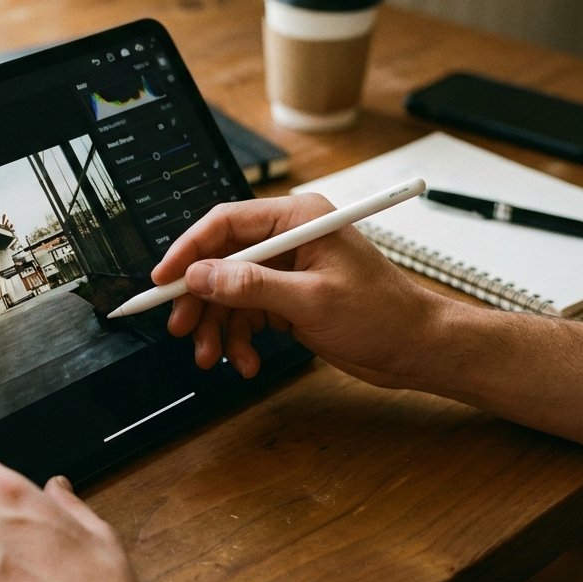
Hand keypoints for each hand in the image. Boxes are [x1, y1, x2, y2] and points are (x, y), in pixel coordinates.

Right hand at [151, 193, 452, 389]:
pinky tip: (247, 362)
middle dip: (199, 298)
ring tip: (214, 357)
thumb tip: (201, 276)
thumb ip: (251, 286)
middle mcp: (288, 240)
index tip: (164, 280)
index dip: (189, 250)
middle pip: (221, 261)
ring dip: (217, 327)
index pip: (226, 223)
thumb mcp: (311, 301)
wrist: (418, 349)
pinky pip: (246, 315)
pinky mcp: (288, 299)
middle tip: (182, 327)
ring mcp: (287, 271)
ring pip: (229, 293)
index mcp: (298, 219)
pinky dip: (240, 340)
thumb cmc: (383, 315)